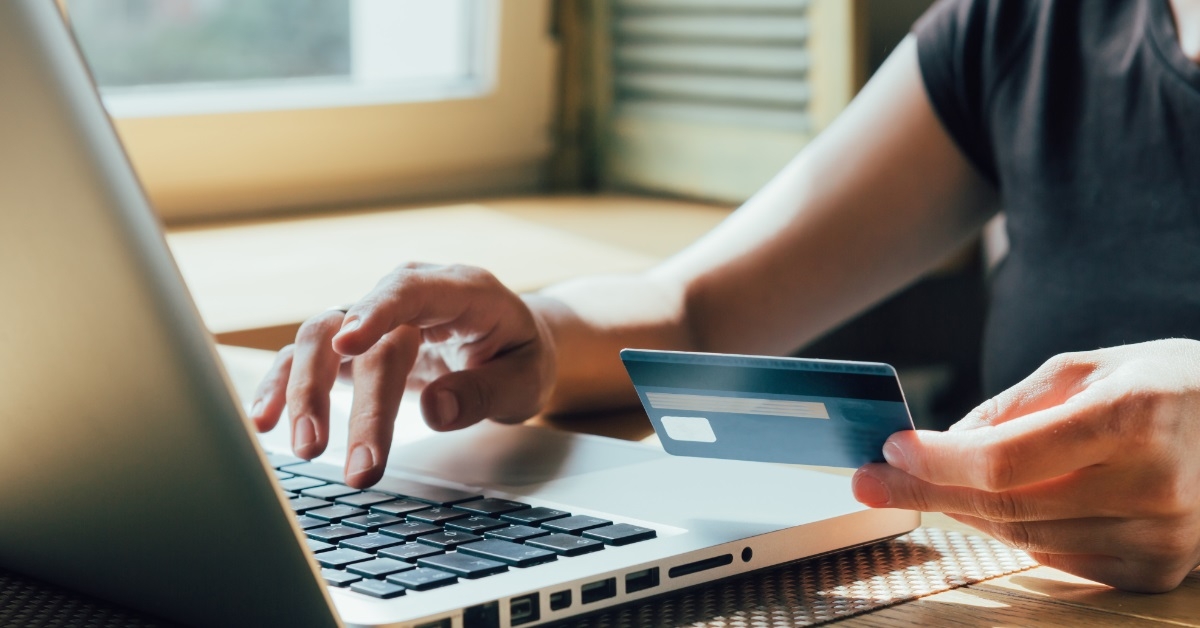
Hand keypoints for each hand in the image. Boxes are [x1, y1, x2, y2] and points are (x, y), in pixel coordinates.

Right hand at [248, 263, 555, 486]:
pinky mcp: (354, 344)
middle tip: (359, 466)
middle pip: (361, 331)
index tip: (350, 344)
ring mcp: (375, 317)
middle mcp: (408, 295)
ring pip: (321, 339)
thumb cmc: (519, 357)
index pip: (411, 290)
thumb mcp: (526, 378)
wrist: (512, 346)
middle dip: (354, 400)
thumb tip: (435, 411)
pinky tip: (265, 420)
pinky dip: (284, 386)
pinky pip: (309, 357)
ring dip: (306, 392)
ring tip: (306, 449)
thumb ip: (486, 392)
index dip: (378, 311)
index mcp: (460, 291)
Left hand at [852, 339, 1199, 591]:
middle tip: (872, 481)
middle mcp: (1154, 485)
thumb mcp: (1083, 368)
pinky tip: (990, 507)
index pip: (1007, 460)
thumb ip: (1010, 408)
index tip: (891, 449)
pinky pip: (1057, 558)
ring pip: (1024, 537)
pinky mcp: (1156, 570)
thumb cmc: (1160, 386)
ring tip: (924, 485)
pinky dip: (1014, 532)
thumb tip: (941, 445)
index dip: (939, 461)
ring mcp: (1161, 538)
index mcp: (1133, 418)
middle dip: (926, 491)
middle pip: (1007, 506)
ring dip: (963, 511)